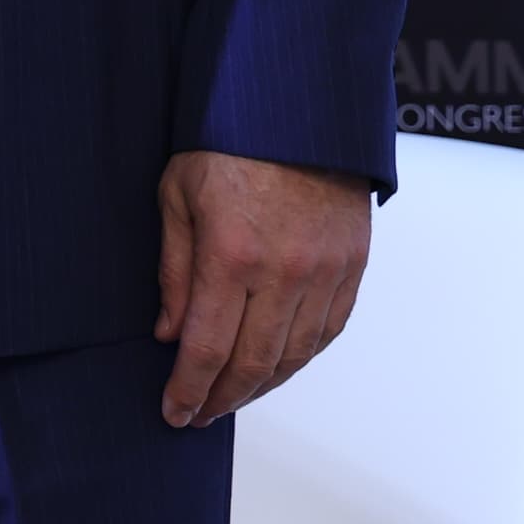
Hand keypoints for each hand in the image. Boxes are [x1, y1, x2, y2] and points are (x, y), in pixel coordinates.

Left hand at [154, 149, 371, 426]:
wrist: (298, 107)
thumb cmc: (227, 143)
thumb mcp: (177, 195)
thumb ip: (174, 270)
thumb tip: (170, 333)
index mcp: (231, 256)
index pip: (207, 349)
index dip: (189, 390)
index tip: (174, 413)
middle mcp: (284, 273)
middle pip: (253, 363)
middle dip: (221, 399)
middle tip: (200, 415)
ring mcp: (325, 272)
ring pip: (295, 356)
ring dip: (261, 386)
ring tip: (232, 398)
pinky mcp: (352, 266)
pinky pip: (328, 331)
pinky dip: (300, 358)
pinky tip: (276, 367)